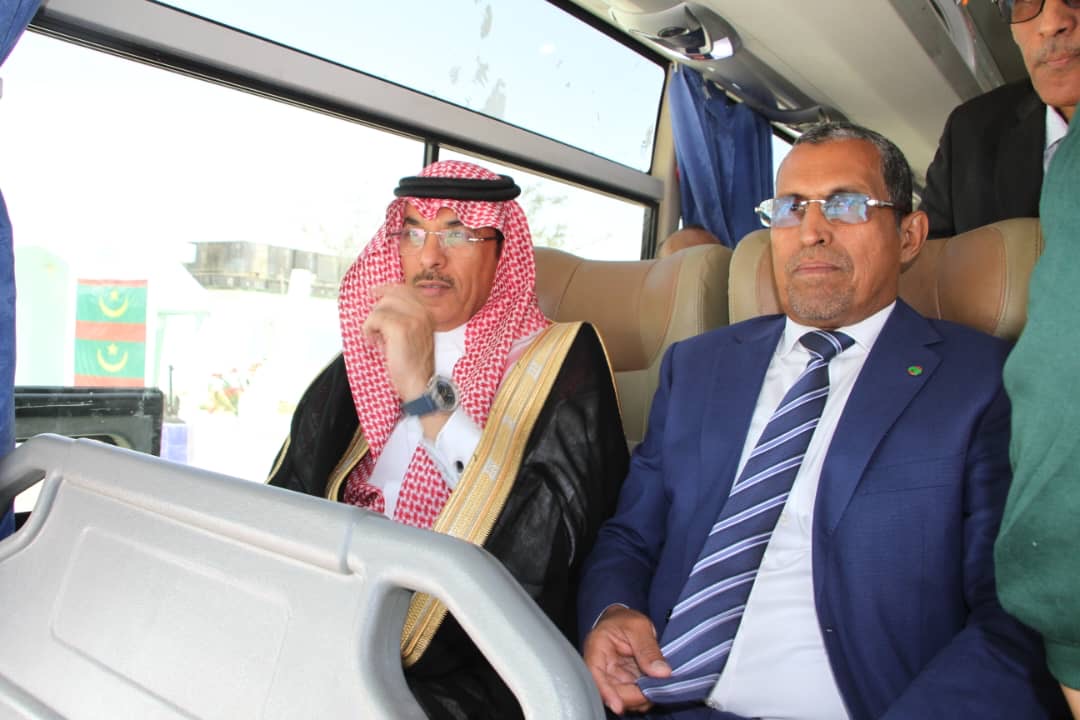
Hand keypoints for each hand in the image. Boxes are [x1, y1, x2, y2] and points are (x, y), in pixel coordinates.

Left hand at [362, 284, 435, 400]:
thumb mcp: (415, 334)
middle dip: (377, 312)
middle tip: (377, 331)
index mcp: (427, 312)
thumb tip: (382, 303)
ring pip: (380, 307)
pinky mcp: (400, 328)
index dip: (385, 289)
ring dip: (372, 323)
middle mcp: (423, 312)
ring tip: (377, 339)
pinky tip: (374, 342)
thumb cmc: (414, 364)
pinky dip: (369, 330)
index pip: (404, 289)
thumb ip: (405, 317)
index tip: (373, 292)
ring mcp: (413, 319)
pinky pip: (375, 318)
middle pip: (390, 296)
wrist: (420, 383)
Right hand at [582, 606, 670, 714]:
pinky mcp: (623, 683)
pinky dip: (644, 695)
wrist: (624, 621)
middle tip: (656, 689)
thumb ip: (648, 648)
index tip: (618, 706)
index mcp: (597, 647)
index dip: (605, 692)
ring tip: (658, 683)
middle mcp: (601, 666)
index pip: (595, 674)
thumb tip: (661, 672)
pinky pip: (632, 696)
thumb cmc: (625, 620)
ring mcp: (612, 677)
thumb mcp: (639, 626)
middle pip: (611, 691)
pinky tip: (655, 685)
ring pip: (623, 698)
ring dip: (641, 697)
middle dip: (633, 696)